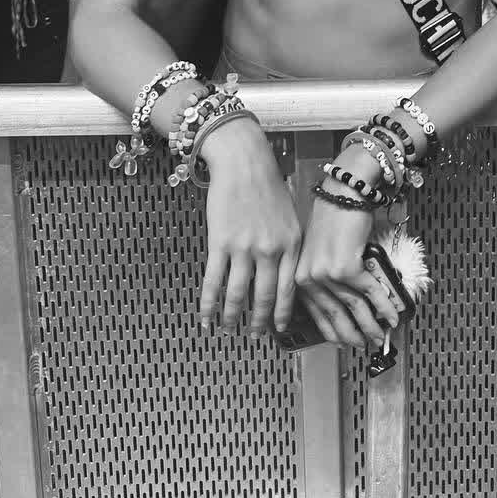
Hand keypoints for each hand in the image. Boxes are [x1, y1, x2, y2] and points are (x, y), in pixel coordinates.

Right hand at [200, 122, 302, 335]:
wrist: (243, 161)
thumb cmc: (267, 183)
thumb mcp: (290, 214)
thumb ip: (289, 244)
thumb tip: (286, 271)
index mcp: (291, 243)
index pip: (288, 288)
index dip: (282, 312)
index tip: (278, 329)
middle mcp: (270, 249)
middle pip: (264, 296)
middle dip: (258, 321)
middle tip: (253, 336)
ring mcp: (245, 248)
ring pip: (238, 294)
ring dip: (232, 317)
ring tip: (228, 330)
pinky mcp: (220, 243)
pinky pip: (213, 281)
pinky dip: (208, 303)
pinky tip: (205, 317)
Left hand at [295, 192, 406, 350]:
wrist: (345, 191)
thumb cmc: (335, 215)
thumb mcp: (320, 249)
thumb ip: (326, 275)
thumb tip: (349, 300)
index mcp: (299, 275)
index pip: (317, 313)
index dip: (333, 332)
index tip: (343, 342)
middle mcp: (309, 277)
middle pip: (335, 316)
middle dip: (352, 335)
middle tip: (364, 345)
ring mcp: (327, 274)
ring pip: (354, 308)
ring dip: (370, 325)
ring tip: (379, 336)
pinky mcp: (347, 267)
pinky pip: (370, 293)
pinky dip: (384, 306)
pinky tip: (392, 315)